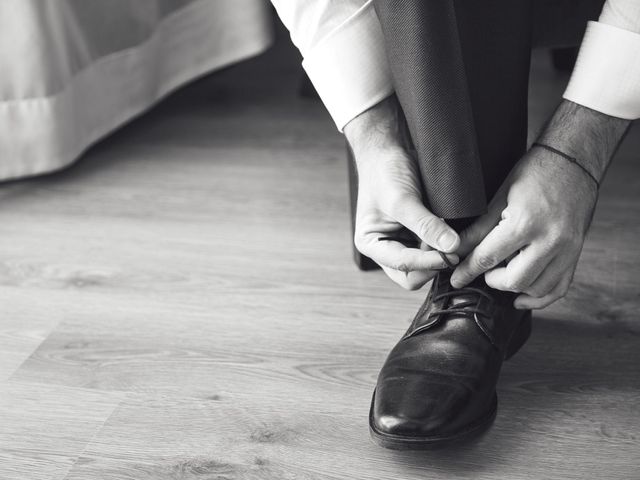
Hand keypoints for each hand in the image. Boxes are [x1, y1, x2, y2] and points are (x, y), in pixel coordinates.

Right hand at [344, 96, 460, 289]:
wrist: (387, 150)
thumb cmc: (385, 172)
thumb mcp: (403, 199)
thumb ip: (426, 225)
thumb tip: (451, 247)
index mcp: (371, 244)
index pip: (402, 266)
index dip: (428, 263)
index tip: (451, 254)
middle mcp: (385, 249)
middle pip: (412, 276)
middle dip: (433, 267)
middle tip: (454, 251)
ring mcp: (401, 244)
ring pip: (424, 268)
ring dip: (440, 259)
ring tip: (455, 241)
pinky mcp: (416, 236)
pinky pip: (432, 252)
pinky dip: (443, 249)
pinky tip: (453, 236)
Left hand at [450, 147, 597, 308]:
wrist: (573, 162)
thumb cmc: (533, 173)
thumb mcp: (499, 197)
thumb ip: (478, 228)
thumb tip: (454, 250)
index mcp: (525, 223)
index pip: (488, 257)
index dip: (467, 271)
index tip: (456, 279)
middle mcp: (549, 240)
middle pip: (514, 280)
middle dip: (492, 280)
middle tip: (482, 269)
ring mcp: (567, 249)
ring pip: (536, 288)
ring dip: (514, 287)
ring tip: (501, 273)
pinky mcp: (577, 253)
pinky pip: (559, 288)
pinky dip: (539, 297)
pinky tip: (522, 297)